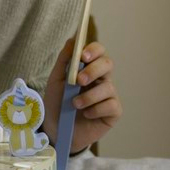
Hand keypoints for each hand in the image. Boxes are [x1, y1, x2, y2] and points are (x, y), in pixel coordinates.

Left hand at [42, 38, 121, 153]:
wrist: (56, 129)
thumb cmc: (56, 102)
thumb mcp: (56, 80)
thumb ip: (64, 60)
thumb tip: (72, 40)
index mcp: (88, 68)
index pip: (98, 51)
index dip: (93, 51)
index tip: (82, 56)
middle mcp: (101, 79)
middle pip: (108, 64)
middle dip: (93, 70)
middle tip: (78, 81)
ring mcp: (109, 95)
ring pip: (108, 87)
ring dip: (89, 96)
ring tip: (75, 104)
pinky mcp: (113, 112)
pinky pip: (111, 105)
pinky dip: (96, 109)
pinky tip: (86, 114)